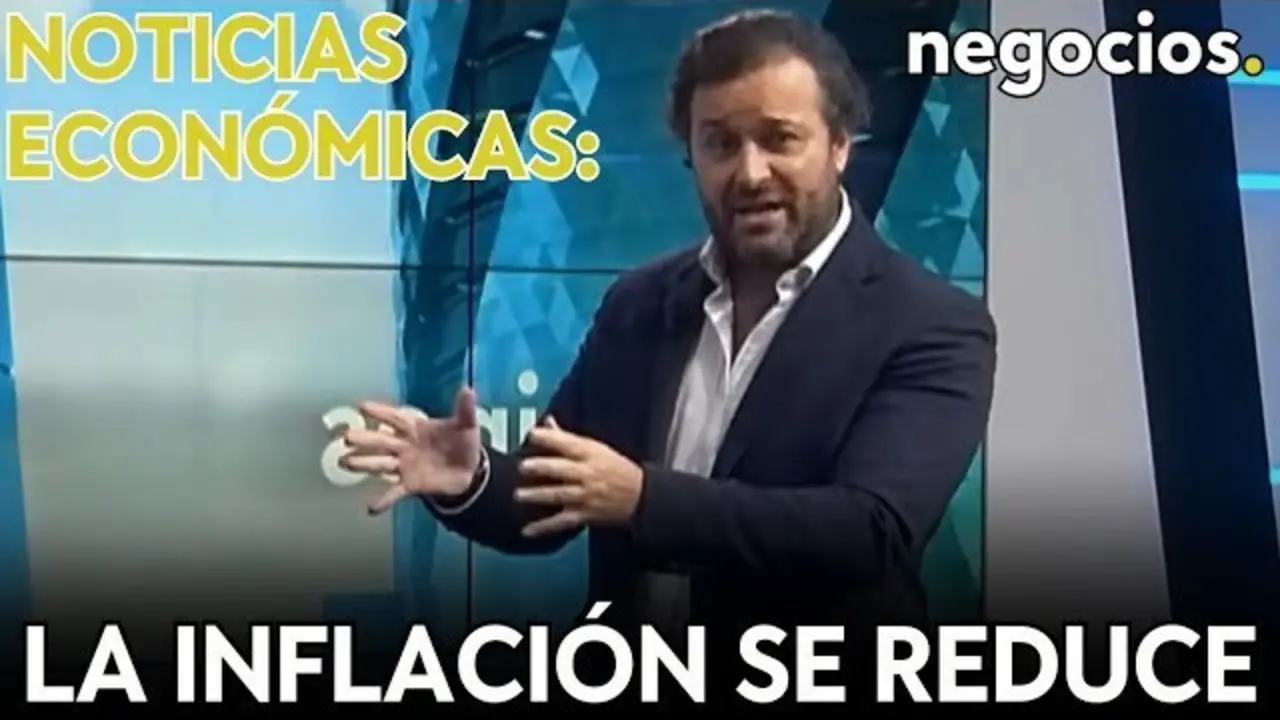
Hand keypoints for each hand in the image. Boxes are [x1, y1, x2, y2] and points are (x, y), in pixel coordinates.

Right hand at [340, 387, 481, 514]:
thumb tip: (468, 390)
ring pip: (381, 464)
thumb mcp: (467, 425)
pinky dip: (383, 500)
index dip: (380, 412)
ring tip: (344, 462)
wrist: (469, 471)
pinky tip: (371, 508)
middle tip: (346, 437)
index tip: (362, 406)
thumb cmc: (462, 443)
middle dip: (365, 439)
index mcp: (416, 428)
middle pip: (381, 441)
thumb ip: (465, 409)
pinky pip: (394, 492)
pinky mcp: (410, 484)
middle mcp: (405, 446)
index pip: (396, 418)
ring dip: (363, 463)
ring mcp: (405, 465)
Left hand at [515, 420, 643, 536]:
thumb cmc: (616, 468)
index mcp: (590, 454)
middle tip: (522, 466)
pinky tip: (527, 530)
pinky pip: (562, 521)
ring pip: (559, 495)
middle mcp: (587, 474)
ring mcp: (586, 495)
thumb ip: (569, 438)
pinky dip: (544, 527)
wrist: (641, 496)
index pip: (568, 444)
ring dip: (538, 495)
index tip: (532, 434)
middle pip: (562, 469)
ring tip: (519, 495)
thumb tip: (547, 422)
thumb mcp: (597, 449)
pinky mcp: (585, 515)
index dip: (550, 438)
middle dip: (542, 468)